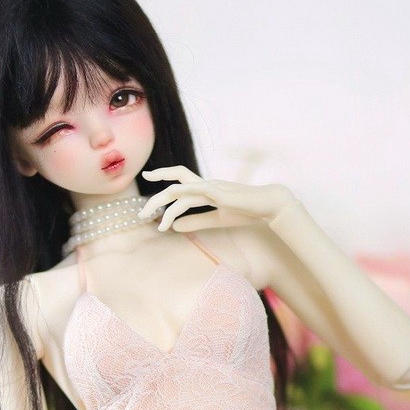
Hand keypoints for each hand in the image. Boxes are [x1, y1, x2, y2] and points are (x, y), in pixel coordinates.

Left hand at [138, 166, 294, 232]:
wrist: (268, 205)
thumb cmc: (246, 212)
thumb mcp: (217, 220)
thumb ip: (196, 221)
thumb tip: (174, 226)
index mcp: (205, 189)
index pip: (178, 184)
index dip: (161, 187)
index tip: (147, 201)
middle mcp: (205, 184)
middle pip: (173, 184)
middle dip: (155, 199)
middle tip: (140, 214)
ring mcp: (211, 186)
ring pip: (178, 191)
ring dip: (163, 206)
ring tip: (154, 223)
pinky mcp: (217, 192)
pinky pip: (193, 193)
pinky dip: (179, 201)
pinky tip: (168, 212)